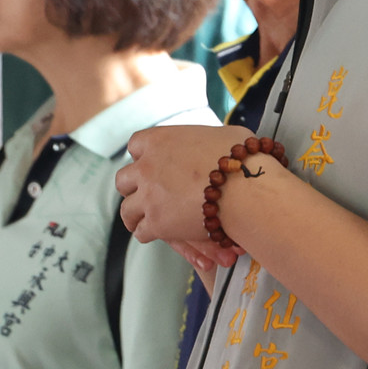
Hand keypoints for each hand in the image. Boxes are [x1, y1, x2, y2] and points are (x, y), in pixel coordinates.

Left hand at [116, 124, 242, 244]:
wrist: (244, 187)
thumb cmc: (240, 159)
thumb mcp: (222, 135)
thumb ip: (205, 139)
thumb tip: (214, 144)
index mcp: (160, 140)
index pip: (135, 145)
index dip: (143, 156)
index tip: (151, 164)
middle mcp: (147, 166)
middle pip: (123, 179)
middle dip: (133, 187)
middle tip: (144, 194)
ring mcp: (148, 196)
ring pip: (126, 210)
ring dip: (136, 214)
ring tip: (143, 220)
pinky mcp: (156, 222)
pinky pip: (141, 232)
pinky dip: (149, 233)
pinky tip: (157, 233)